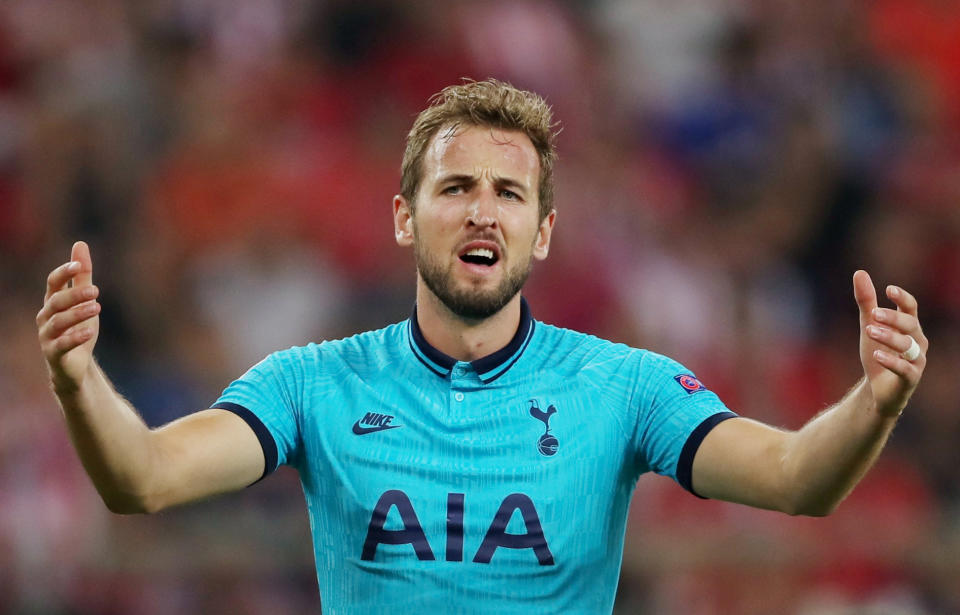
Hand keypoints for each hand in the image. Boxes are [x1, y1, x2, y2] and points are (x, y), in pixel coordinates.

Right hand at [37, 241, 100, 394]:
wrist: (75, 365)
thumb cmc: (77, 327)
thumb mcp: (83, 299)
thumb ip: (82, 275)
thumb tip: (80, 244)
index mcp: (52, 302)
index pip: (52, 283)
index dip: (63, 273)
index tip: (78, 265)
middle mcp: (46, 317)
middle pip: (56, 301)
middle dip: (75, 294)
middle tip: (96, 291)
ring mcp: (47, 336)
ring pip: (58, 322)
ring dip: (77, 313)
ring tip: (97, 307)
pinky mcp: (54, 353)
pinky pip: (62, 344)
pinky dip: (75, 336)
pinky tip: (90, 330)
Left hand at [853, 270, 926, 416]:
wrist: (877, 390)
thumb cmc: (878, 353)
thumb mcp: (869, 325)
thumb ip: (866, 302)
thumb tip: (859, 272)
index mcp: (909, 327)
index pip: (911, 308)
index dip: (903, 298)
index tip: (889, 290)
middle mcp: (917, 341)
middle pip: (910, 324)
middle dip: (893, 318)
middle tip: (873, 314)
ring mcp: (917, 361)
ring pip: (908, 346)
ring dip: (889, 337)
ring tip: (869, 330)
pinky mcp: (911, 379)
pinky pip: (905, 369)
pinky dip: (891, 361)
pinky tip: (876, 354)